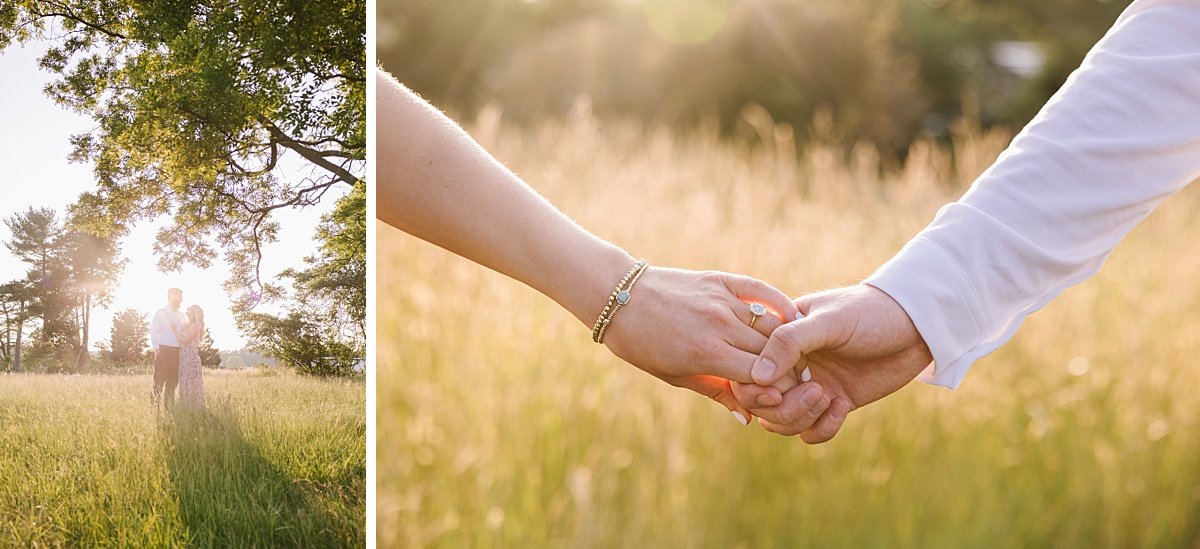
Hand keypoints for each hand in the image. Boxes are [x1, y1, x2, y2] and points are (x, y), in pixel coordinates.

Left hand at [600, 267, 810, 423]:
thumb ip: (716, 392)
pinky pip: (761, 291)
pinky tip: (792, 318)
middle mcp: (720, 325)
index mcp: (708, 354)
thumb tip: (748, 418)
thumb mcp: (674, 375)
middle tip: (802, 382)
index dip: (781, 390)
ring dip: (789, 342)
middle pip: (773, 352)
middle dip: (791, 371)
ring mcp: (722, 300)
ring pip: (772, 324)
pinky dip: (780, 304)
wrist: (620, 296)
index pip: (763, 377)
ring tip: (798, 356)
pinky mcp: (721, 280)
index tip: (791, 399)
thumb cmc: (641, 344)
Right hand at [731, 284, 931, 441]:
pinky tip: (842, 405)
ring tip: (828, 397)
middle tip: (815, 391)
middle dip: (782, 407)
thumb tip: (757, 376)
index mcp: (778, 337)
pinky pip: (812, 432)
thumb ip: (790, 342)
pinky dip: (823, 428)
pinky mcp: (834, 403)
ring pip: (781, 422)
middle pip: (760, 403)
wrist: (916, 326)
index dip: (753, 387)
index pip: (745, 370)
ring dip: (800, 418)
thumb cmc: (870, 312)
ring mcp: (810, 385)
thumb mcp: (829, 321)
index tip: (777, 388)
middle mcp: (789, 364)